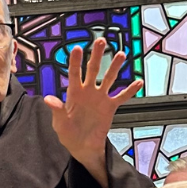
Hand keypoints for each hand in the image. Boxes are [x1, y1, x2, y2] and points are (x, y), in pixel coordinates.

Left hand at [45, 39, 141, 168]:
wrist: (82, 147)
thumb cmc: (68, 134)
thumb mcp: (59, 123)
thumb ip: (57, 110)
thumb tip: (48, 99)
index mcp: (74, 93)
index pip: (74, 74)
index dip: (76, 61)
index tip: (78, 48)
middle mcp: (88, 92)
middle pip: (93, 70)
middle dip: (97, 55)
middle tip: (101, 40)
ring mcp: (100, 98)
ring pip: (109, 79)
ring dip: (115, 67)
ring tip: (121, 54)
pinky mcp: (110, 107)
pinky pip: (121, 97)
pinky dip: (130, 90)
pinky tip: (138, 82)